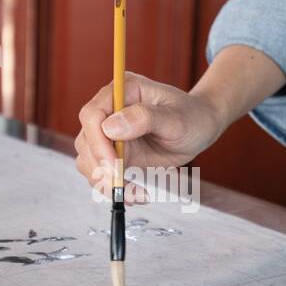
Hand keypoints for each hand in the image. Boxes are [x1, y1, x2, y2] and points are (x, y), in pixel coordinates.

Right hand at [74, 71, 222, 202]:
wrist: (199, 127)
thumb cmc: (192, 117)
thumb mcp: (176, 119)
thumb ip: (144, 119)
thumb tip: (110, 127)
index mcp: (122, 90)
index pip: (92, 115)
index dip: (98, 143)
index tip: (115, 166)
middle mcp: (109, 109)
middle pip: (86, 141)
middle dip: (101, 169)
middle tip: (123, 188)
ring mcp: (108, 132)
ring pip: (88, 160)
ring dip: (105, 182)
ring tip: (136, 194)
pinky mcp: (112, 152)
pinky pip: (101, 173)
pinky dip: (114, 188)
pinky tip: (135, 193)